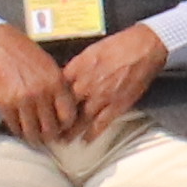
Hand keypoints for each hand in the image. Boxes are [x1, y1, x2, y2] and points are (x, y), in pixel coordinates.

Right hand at [0, 24, 78, 149]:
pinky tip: (21, 130)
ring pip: (32, 131)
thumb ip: (59, 87)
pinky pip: (14, 126)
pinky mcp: (4, 103)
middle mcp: (41, 93)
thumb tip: (65, 111)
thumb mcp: (50, 66)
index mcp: (56, 82)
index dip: (67, 126)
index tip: (63, 129)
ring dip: (34, 138)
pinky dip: (18, 131)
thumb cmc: (26, 53)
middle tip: (49, 138)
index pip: (68, 115)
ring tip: (35, 139)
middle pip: (50, 128)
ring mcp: (22, 99)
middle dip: (51, 136)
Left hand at [60, 23, 168, 138]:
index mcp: (77, 69)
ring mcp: (101, 97)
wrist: (143, 49)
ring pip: (80, 119)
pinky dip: (93, 134)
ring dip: (71, 132)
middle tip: (49, 129)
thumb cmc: (118, 46)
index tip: (44, 109)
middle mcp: (86, 84)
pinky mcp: (117, 105)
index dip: (49, 101)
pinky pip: (101, 124)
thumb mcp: (89, 51)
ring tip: (63, 140)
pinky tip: (86, 141)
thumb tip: (64, 76)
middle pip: (65, 107)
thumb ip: (76, 66)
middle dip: (56, 120)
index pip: (56, 89)